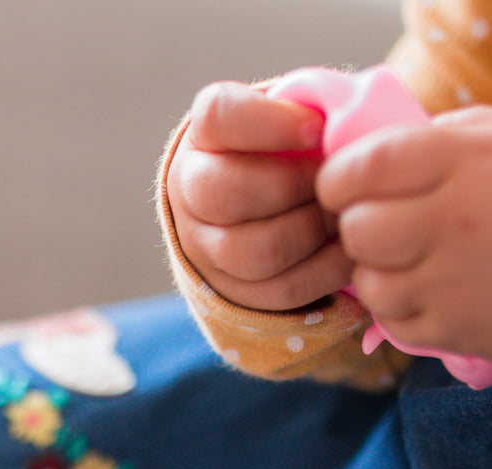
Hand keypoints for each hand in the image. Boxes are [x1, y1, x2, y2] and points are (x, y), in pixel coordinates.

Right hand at [168, 81, 353, 310]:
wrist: (264, 202)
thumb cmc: (291, 146)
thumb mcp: (294, 113)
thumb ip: (314, 106)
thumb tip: (350, 125)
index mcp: (204, 134)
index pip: (219, 117)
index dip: (270, 124)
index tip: (318, 128)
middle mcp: (189, 190)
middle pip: (225, 193)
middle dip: (293, 186)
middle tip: (334, 179)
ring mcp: (203, 246)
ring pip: (252, 251)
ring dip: (311, 230)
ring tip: (341, 212)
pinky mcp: (232, 289)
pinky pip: (281, 288)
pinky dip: (325, 268)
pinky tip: (347, 247)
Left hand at [317, 106, 491, 359]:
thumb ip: (433, 140)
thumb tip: (361, 151)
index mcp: (457, 160)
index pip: (353, 171)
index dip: (340, 179)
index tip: (353, 185)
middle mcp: (451, 221)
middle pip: (356, 231)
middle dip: (361, 227)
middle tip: (389, 224)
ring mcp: (452, 282)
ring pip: (369, 282)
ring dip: (383, 271)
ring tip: (423, 257)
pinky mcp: (454, 329)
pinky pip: (392, 321)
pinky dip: (404, 308)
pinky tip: (439, 288)